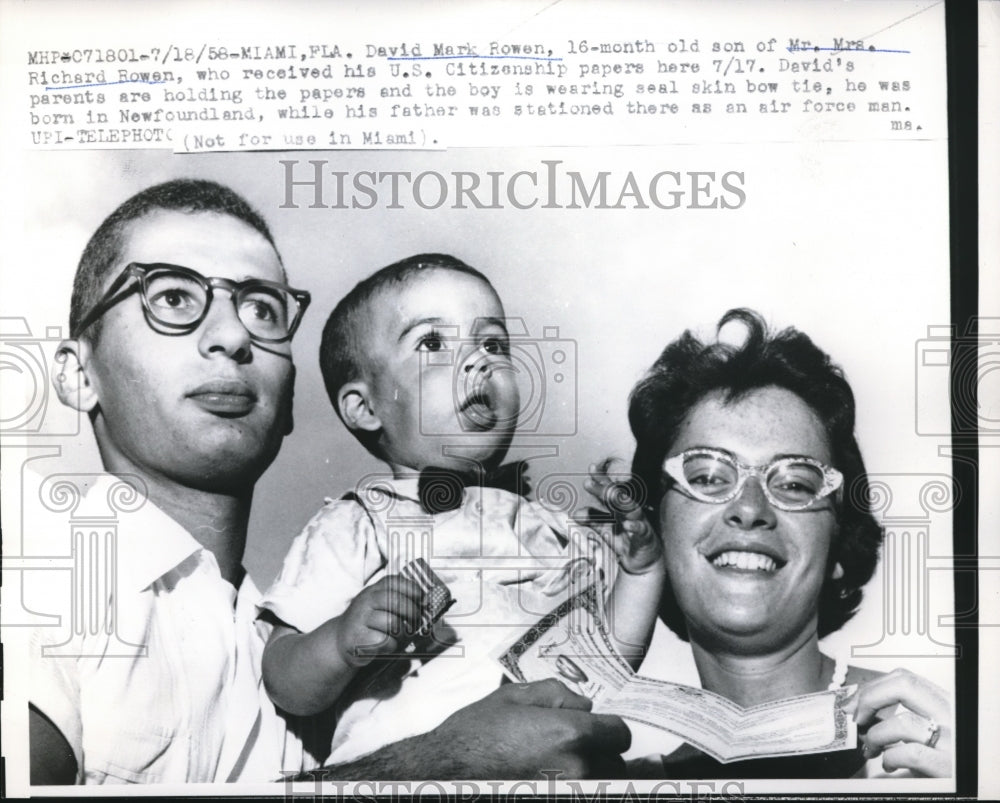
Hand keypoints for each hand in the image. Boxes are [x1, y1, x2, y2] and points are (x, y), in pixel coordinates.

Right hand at [335, 574, 424, 666]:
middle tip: (416, 621)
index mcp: (374, 590)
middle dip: (412, 612)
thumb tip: (427, 603)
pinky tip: (386, 644)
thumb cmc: (369, 623)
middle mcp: (366, 601)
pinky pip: (384, 641)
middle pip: (397, 602)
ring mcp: (360, 619)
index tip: (423, 599)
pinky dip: (391, 645)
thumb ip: (399, 600)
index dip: (413, 589)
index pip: (395, 582)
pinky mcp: (358, 638)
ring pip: (392, 623)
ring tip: (399, 635)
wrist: (340, 640)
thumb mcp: (380, 605)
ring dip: (402, 632)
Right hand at [427, 679, 631, 778]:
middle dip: (600, 753)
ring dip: (590, 774)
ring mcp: (566, 792)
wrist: (447, 769)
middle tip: (575, 747)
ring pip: (601, 785)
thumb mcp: (516, 695)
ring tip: (560, 764)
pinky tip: (550, 777)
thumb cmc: (478, 733)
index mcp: (571, 733)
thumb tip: (584, 706)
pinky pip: (580, 794)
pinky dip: (573, 787)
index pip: (620, 734)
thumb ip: (558, 693)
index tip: (596, 728)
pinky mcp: (554, 802)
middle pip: (615, 764)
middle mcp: (576, 768)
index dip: (609, 728)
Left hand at [584, 460, 661, 574]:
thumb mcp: (605, 529)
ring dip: (620, 502)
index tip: (592, 468)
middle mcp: (628, 511)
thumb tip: (574, 514)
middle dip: (605, 489)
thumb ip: (592, 519)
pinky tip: (628, 524)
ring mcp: (639, 521)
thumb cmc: (625, 540)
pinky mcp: (645, 536)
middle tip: (590, 483)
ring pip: (631, 509)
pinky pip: (641, 530)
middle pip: (618, 497)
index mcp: (618, 507)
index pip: (609, 490)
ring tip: (611, 495)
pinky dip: (635, 526)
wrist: (642, 561)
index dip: (601, 479)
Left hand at [844, 668, 950, 776]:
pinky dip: (889, 758)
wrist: (972, 785)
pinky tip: (888, 764)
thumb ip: (903, 713)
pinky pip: (909, 753)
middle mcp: (951, 717)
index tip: (854, 702)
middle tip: (855, 718)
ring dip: (875, 735)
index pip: (905, 679)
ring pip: (902, 722)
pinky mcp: (948, 767)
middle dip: (870, 698)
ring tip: (870, 748)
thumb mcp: (927, 729)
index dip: (873, 687)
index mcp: (945, 704)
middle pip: (904, 686)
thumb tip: (857, 706)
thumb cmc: (941, 757)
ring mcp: (951, 741)